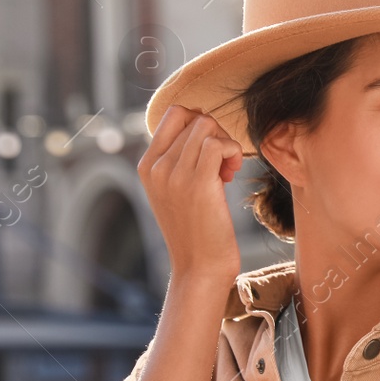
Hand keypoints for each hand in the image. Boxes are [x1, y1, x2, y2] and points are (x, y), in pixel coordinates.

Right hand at [138, 105, 244, 287]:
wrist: (199, 267)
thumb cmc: (197, 229)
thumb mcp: (179, 190)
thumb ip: (183, 160)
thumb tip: (206, 126)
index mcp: (147, 165)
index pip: (173, 113)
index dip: (201, 122)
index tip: (210, 150)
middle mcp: (155, 167)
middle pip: (193, 117)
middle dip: (216, 133)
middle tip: (223, 163)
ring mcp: (173, 174)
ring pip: (206, 125)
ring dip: (226, 142)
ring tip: (227, 170)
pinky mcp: (197, 184)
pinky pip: (217, 144)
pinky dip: (232, 151)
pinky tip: (232, 174)